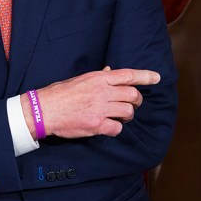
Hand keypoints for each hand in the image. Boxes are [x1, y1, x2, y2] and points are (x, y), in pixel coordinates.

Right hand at [26, 68, 159, 138]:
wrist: (44, 110)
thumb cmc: (59, 93)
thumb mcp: (79, 80)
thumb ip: (97, 77)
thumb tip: (110, 71)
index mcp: (97, 78)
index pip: (127, 75)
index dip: (144, 76)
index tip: (156, 77)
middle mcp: (101, 92)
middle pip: (132, 95)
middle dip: (136, 101)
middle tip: (132, 105)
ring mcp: (100, 108)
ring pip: (127, 112)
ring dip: (126, 115)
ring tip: (119, 116)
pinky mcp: (96, 124)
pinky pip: (117, 128)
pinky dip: (116, 128)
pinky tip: (108, 127)